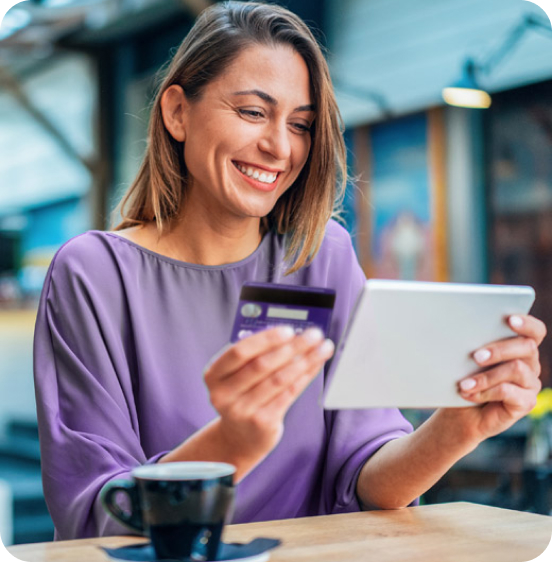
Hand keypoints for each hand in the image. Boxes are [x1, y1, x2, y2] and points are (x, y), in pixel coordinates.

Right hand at [203, 326, 333, 467]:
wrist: (240, 437)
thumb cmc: (244, 394)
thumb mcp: (238, 375)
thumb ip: (256, 355)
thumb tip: (292, 334)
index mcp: (214, 374)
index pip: (239, 351)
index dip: (265, 339)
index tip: (289, 330)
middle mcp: (223, 394)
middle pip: (262, 364)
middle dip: (292, 347)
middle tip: (314, 335)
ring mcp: (241, 411)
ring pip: (279, 379)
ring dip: (305, 361)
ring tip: (322, 348)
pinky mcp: (261, 423)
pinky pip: (288, 394)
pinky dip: (305, 376)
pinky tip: (315, 365)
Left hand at [450, 314, 545, 442]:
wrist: (460, 413)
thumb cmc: (463, 379)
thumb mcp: (466, 359)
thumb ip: (473, 343)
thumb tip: (460, 328)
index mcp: (519, 346)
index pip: (535, 330)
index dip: (527, 323)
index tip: (509, 319)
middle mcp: (530, 363)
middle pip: (527, 346)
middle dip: (499, 349)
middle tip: (475, 356)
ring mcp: (530, 383)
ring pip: (516, 369)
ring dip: (486, 376)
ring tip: (464, 383)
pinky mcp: (526, 402)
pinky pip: (509, 392)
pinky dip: (485, 391)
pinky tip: (468, 394)